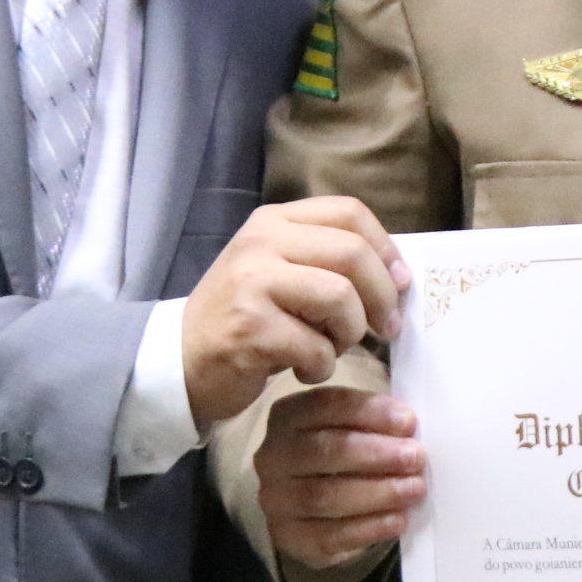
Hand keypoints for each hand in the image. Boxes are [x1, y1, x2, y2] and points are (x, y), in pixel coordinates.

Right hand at [182, 198, 407, 427]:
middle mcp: (261, 242)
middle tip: (387, 328)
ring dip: (350, 334)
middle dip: (381, 296)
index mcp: (273, 220)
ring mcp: (252, 283)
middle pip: (353, 253)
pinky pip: (316, 346)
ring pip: (340, 298)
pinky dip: (322, 365)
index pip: (349, 212)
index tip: (400, 282)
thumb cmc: (246, 318)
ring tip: (331, 349)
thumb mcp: (280, 271)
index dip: (386, 248)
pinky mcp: (250, 328)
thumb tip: (398, 273)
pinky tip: (304, 369)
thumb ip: (327, 260)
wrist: (181, 360)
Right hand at [257, 382, 424, 570]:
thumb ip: (372, 421)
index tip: (407, 421)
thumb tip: (408, 425)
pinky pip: (330, 535)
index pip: (325, 406)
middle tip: (416, 457)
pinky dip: (369, 528)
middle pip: (324, 450)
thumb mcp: (347, 426)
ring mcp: (277, 500)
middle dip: (376, 453)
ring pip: (324, 496)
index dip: (368, 412)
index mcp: (288, 416)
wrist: (305, 506)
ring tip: (415, 488)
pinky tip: (398, 519)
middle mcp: (274, 456)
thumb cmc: (338, 456)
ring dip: (378, 492)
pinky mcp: (291, 537)